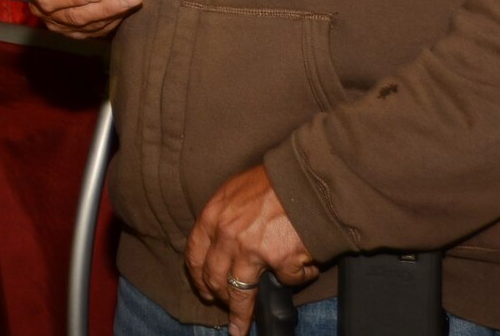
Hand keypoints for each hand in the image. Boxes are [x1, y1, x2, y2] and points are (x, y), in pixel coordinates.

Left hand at [185, 165, 318, 334]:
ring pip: (240, 294)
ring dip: (241, 314)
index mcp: (212, 217)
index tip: (203, 291)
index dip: (198, 278)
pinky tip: (302, 272)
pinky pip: (285, 281)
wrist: (305, 179)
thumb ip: (224, 218)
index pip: (195, 256)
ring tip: (241, 327)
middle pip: (215, 280)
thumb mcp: (235, 192)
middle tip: (223, 309)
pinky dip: (295, 279)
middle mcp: (227, 236)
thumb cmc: (273, 182)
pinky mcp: (280, 262)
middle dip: (218, 299)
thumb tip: (222, 243)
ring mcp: (252, 251)